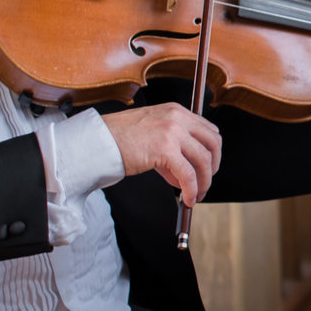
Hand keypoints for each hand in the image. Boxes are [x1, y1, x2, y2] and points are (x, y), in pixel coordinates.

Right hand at [103, 103, 222, 206]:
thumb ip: (173, 149)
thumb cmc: (119, 139)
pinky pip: (188, 174)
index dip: (212, 152)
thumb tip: (185, 175)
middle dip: (213, 166)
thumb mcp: (153, 135)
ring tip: (196, 195)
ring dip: (203, 182)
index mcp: (175, 111)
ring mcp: (173, 132)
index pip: (208, 130)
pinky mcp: (165, 149)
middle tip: (205, 182)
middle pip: (213, 143)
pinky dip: (192, 189)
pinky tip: (187, 199)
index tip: (208, 167)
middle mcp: (177, 117)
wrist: (98, 141)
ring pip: (203, 160)